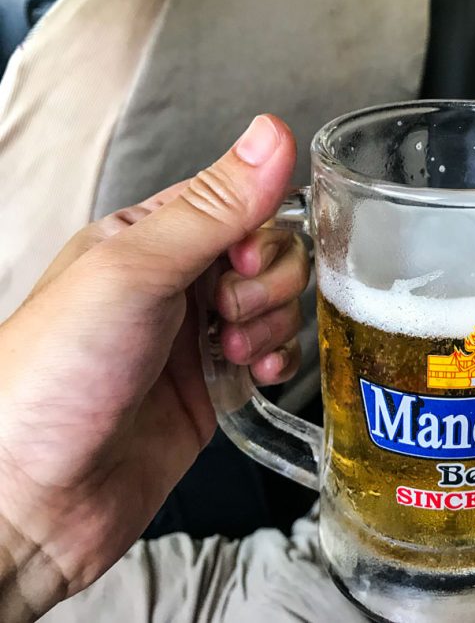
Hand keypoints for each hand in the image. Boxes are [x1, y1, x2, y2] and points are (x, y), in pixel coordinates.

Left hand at [0, 115, 302, 620]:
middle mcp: (178, 282)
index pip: (242, 202)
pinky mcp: (217, 386)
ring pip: (281, 304)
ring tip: (229, 353)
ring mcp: (199, 335)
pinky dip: (276, 362)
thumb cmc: (55, 378)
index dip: (260, 229)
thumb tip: (273, 134)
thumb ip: (213, 207)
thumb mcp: (134, 273)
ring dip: (270, 325)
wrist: (35, 498)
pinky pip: (276, 354)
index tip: (241, 262)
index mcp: (150, 238)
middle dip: (269, 283)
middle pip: (273, 254)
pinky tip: (249, 375)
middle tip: (227, 313)